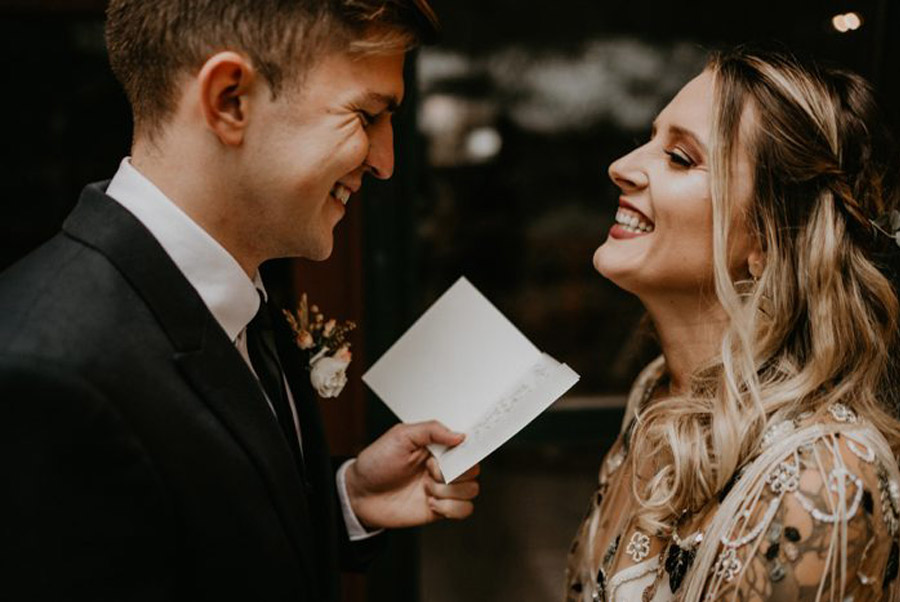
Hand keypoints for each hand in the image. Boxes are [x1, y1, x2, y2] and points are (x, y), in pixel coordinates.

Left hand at [344, 420, 480, 528]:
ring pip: (471, 490)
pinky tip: (430, 502)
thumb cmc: (377, 462)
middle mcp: (444, 467)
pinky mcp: (441, 509)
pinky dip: (450, 508)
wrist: (360, 494)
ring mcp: (443, 489)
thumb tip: (459, 435)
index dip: (468, 450)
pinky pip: (464, 510)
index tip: (459, 452)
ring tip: (426, 487)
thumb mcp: (401, 436)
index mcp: (438, 446)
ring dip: (449, 490)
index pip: (468, 446)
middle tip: (430, 470)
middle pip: (474, 469)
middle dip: (454, 472)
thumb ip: (431, 430)